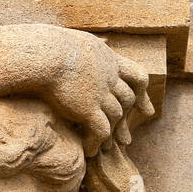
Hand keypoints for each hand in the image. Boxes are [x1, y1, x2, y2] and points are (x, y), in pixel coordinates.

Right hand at [25, 26, 153, 153]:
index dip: (143, 94)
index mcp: (109, 60)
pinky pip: (101, 131)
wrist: (45, 55)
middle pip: (128, 99)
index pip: (137, 76)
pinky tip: (90, 151)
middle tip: (126, 140)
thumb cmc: (50, 47)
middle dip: (127, 121)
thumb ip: (89, 49)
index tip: (146, 110)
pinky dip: (97, 143)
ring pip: (116, 116)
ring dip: (111, 135)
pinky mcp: (88, 108)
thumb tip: (94, 42)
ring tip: (105, 148)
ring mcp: (101, 93)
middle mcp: (109, 76)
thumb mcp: (77, 41)